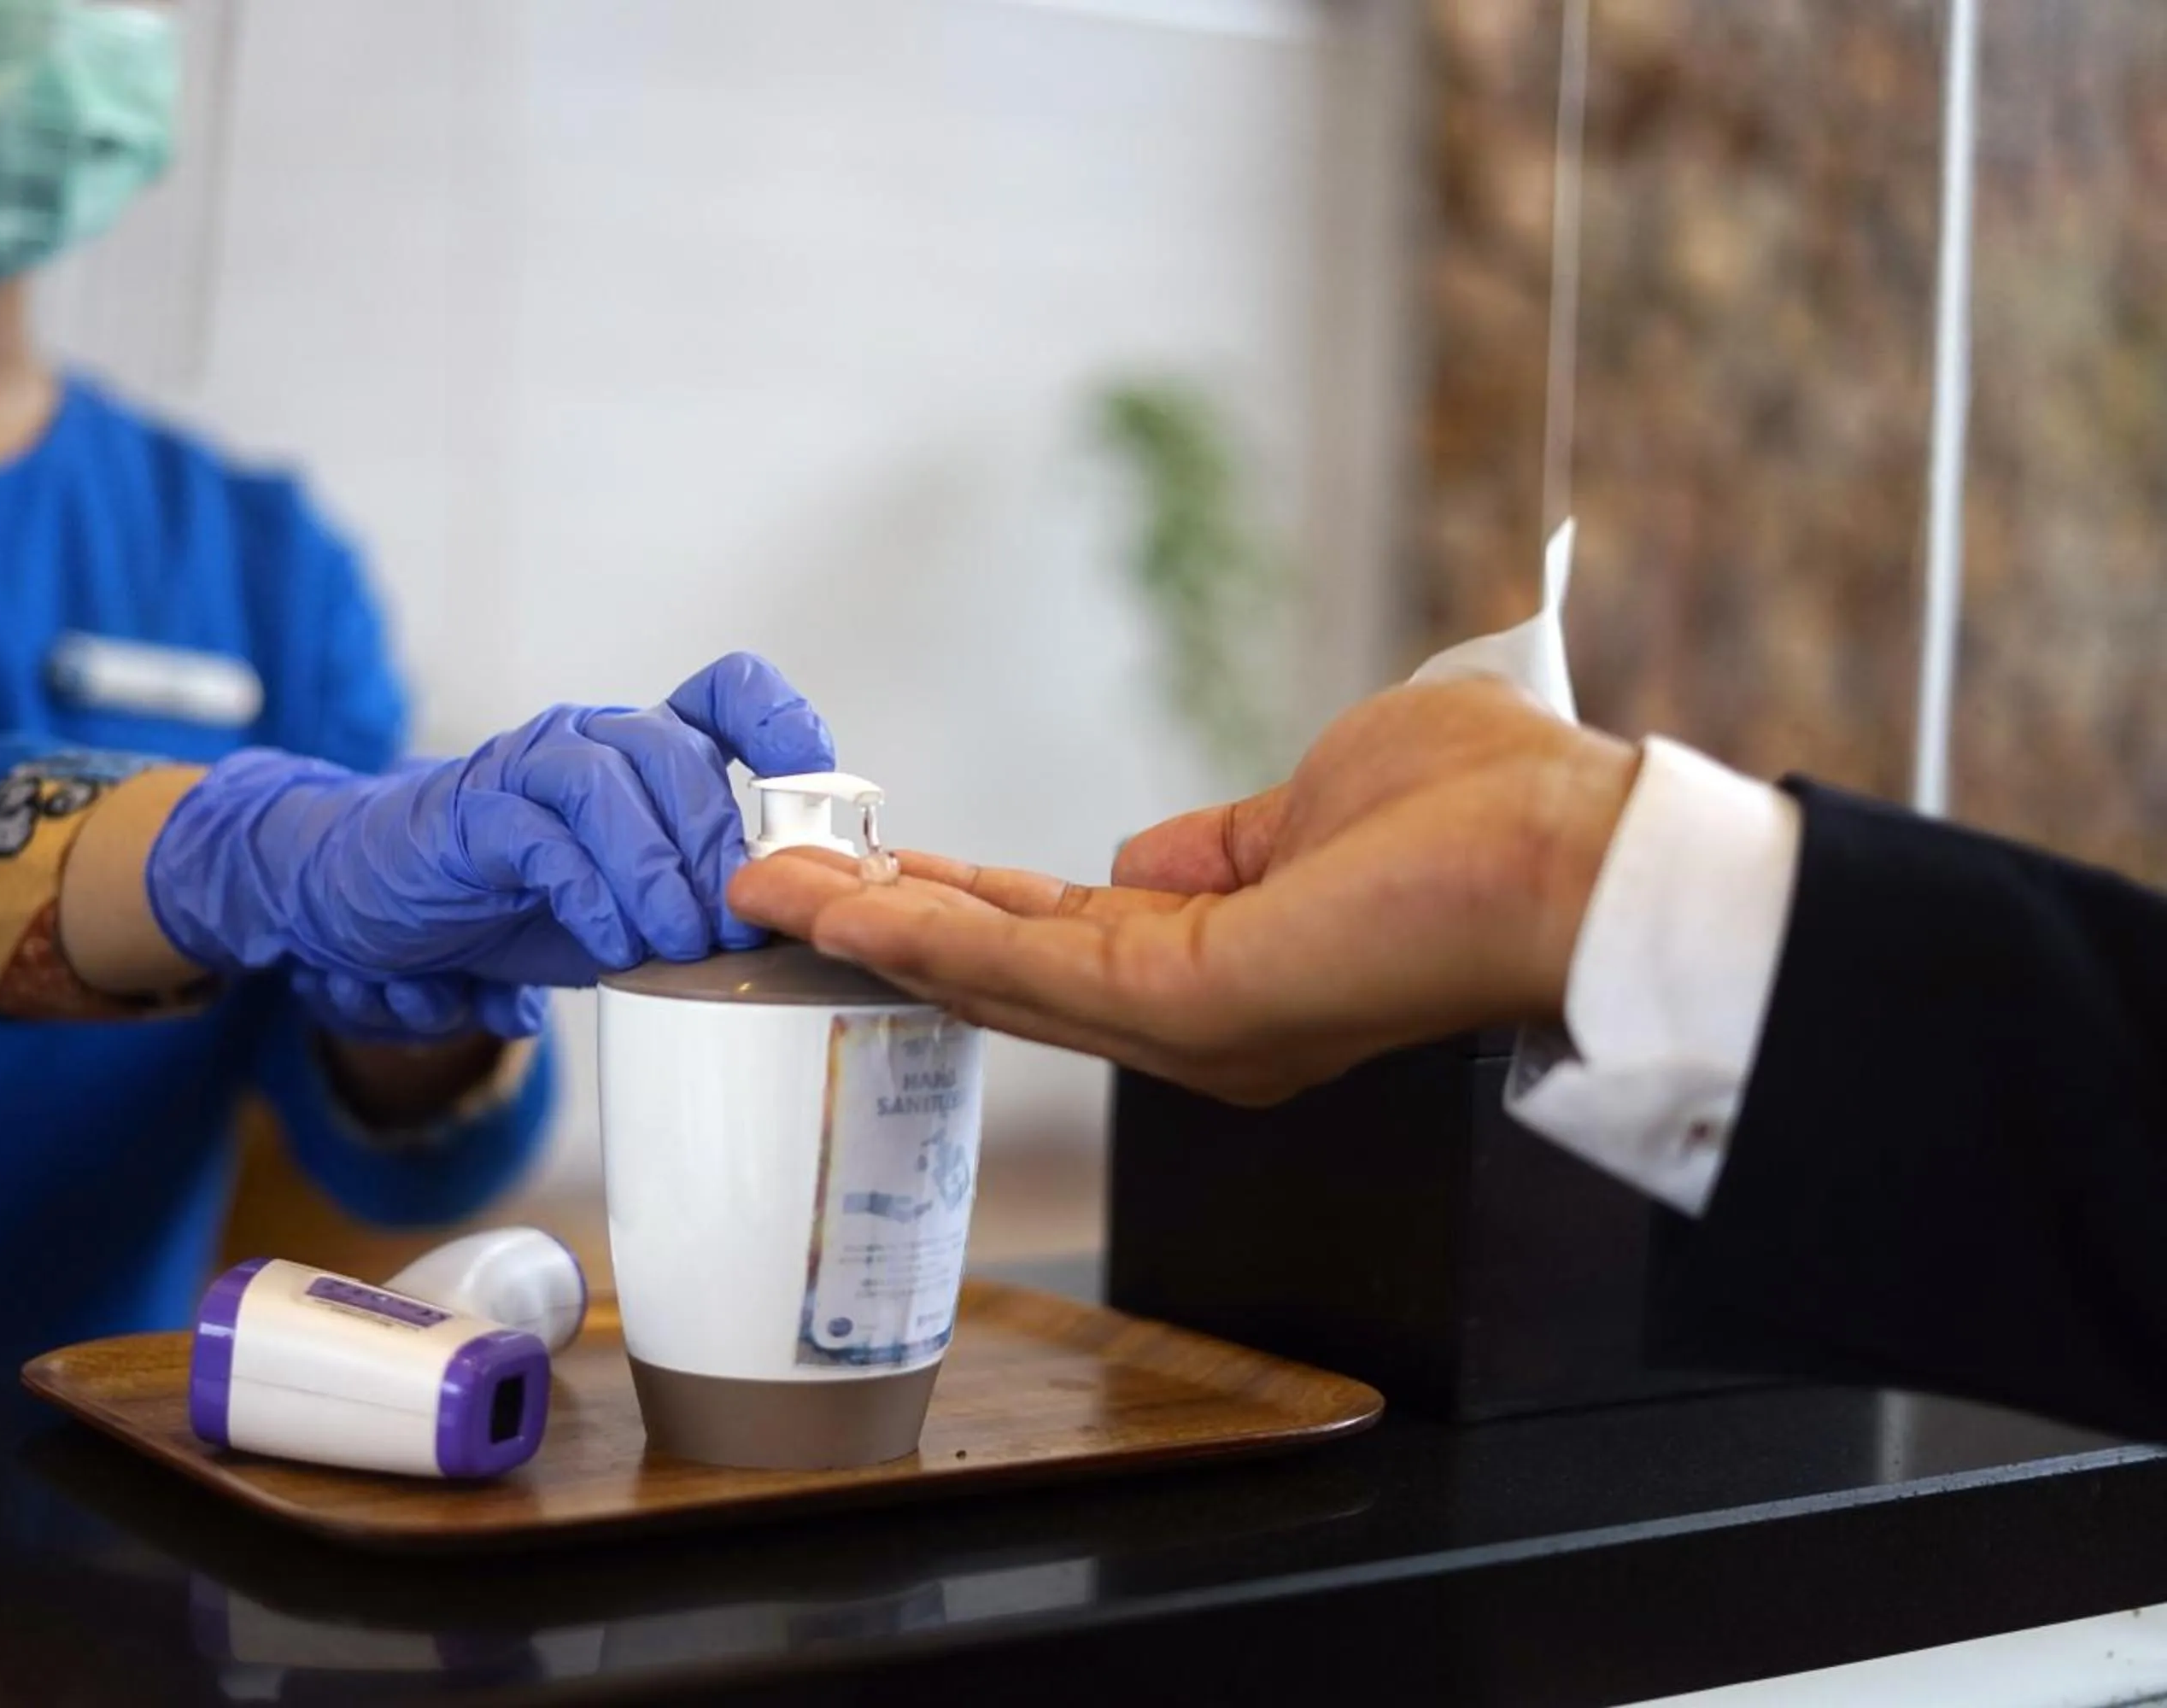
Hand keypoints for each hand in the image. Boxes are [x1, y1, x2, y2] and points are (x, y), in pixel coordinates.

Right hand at [145, 652, 832, 1021]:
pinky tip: (612, 947)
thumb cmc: (509, 903)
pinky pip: (545, 833)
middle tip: (740, 928)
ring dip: (661, 869)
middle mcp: (588, 739)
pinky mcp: (471, 813)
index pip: (728, 693)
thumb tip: (792, 940)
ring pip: (617, 779)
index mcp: (638, 751)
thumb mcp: (621, 907)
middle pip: (682, 751)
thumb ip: (696, 908)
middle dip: (722, 845)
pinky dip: (592, 891)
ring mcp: (527, 768)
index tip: (817, 801)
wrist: (361, 899)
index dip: (784, 729)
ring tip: (678, 942)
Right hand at [727, 679, 1636, 1103]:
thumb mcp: (1312, 797)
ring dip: (876, 925)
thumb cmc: (1489, 814)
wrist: (1581, 854)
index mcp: (1227, 968)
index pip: (1060, 935)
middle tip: (769, 881)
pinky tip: (847, 902)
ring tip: (769, 884)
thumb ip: (1215, 839)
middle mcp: (1198, 1018)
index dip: (958, 900)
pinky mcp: (1190, 1007)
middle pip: (1004, 965)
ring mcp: (1190, 1023)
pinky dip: (928, 933)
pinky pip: (1028, 964)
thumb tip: (1134, 853)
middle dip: (883, 921)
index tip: (867, 869)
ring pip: (996, 972)